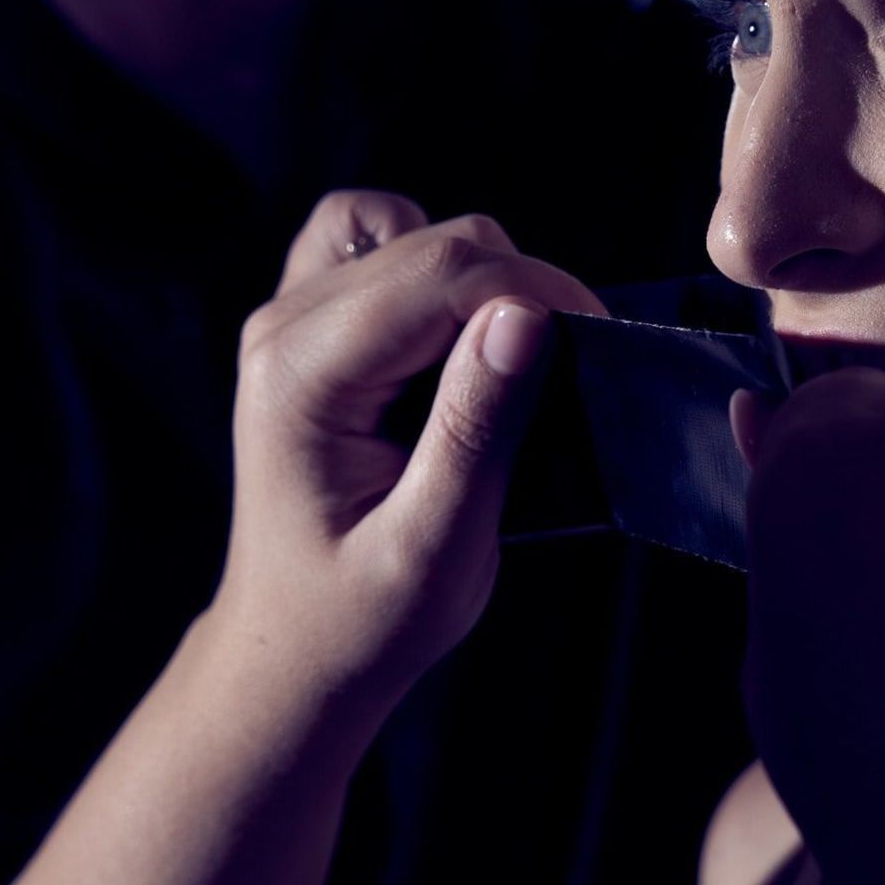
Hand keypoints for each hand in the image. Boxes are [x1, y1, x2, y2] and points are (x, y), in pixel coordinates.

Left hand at [210, 190, 602, 713]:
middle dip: (522, 289)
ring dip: (481, 280)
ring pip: (413, 233)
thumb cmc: (361, 620)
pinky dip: (429, 267)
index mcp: (299, 376)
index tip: (602, 341)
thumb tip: (526, 315)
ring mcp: (288, 320)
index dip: (537, 291)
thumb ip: (477, 428)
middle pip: (433, 245)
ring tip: (515, 361)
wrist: (295, 651)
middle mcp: (282, 329)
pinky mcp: (310, 327)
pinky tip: (457, 330)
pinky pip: (372, 243)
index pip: (439, 276)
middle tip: (574, 369)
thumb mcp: (435, 547)